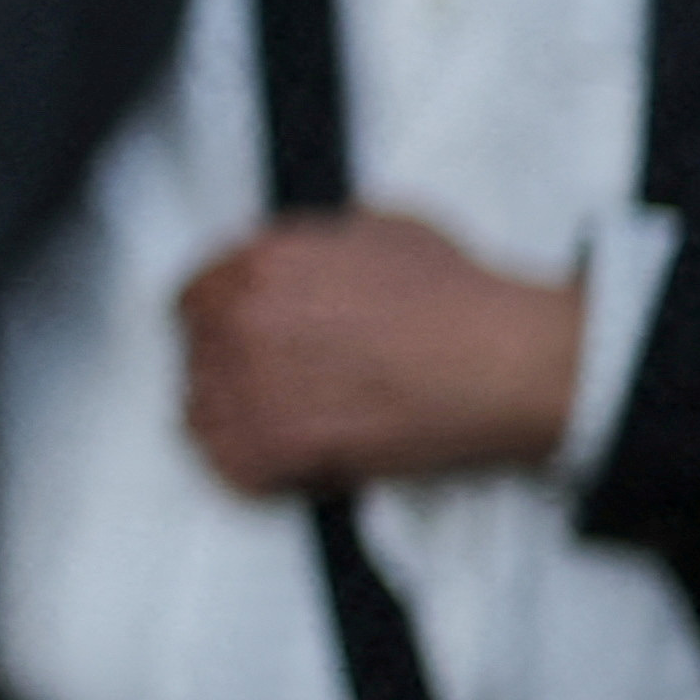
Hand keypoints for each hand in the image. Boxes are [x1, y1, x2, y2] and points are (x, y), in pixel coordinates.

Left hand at [178, 212, 583, 494]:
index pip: (195, 298)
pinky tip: (294, 462)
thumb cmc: (462, 302)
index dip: (219, 323)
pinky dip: (255, 470)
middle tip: (276, 389)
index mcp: (261, 262)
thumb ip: (316, 244)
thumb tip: (303, 260)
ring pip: (204, 411)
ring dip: (239, 420)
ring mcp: (253, 383)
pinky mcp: (276, 446)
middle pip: (199, 355)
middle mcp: (243, 319)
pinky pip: (229, 465)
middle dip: (232, 371)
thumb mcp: (380, 229)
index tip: (239, 341)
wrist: (505, 363)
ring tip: (289, 426)